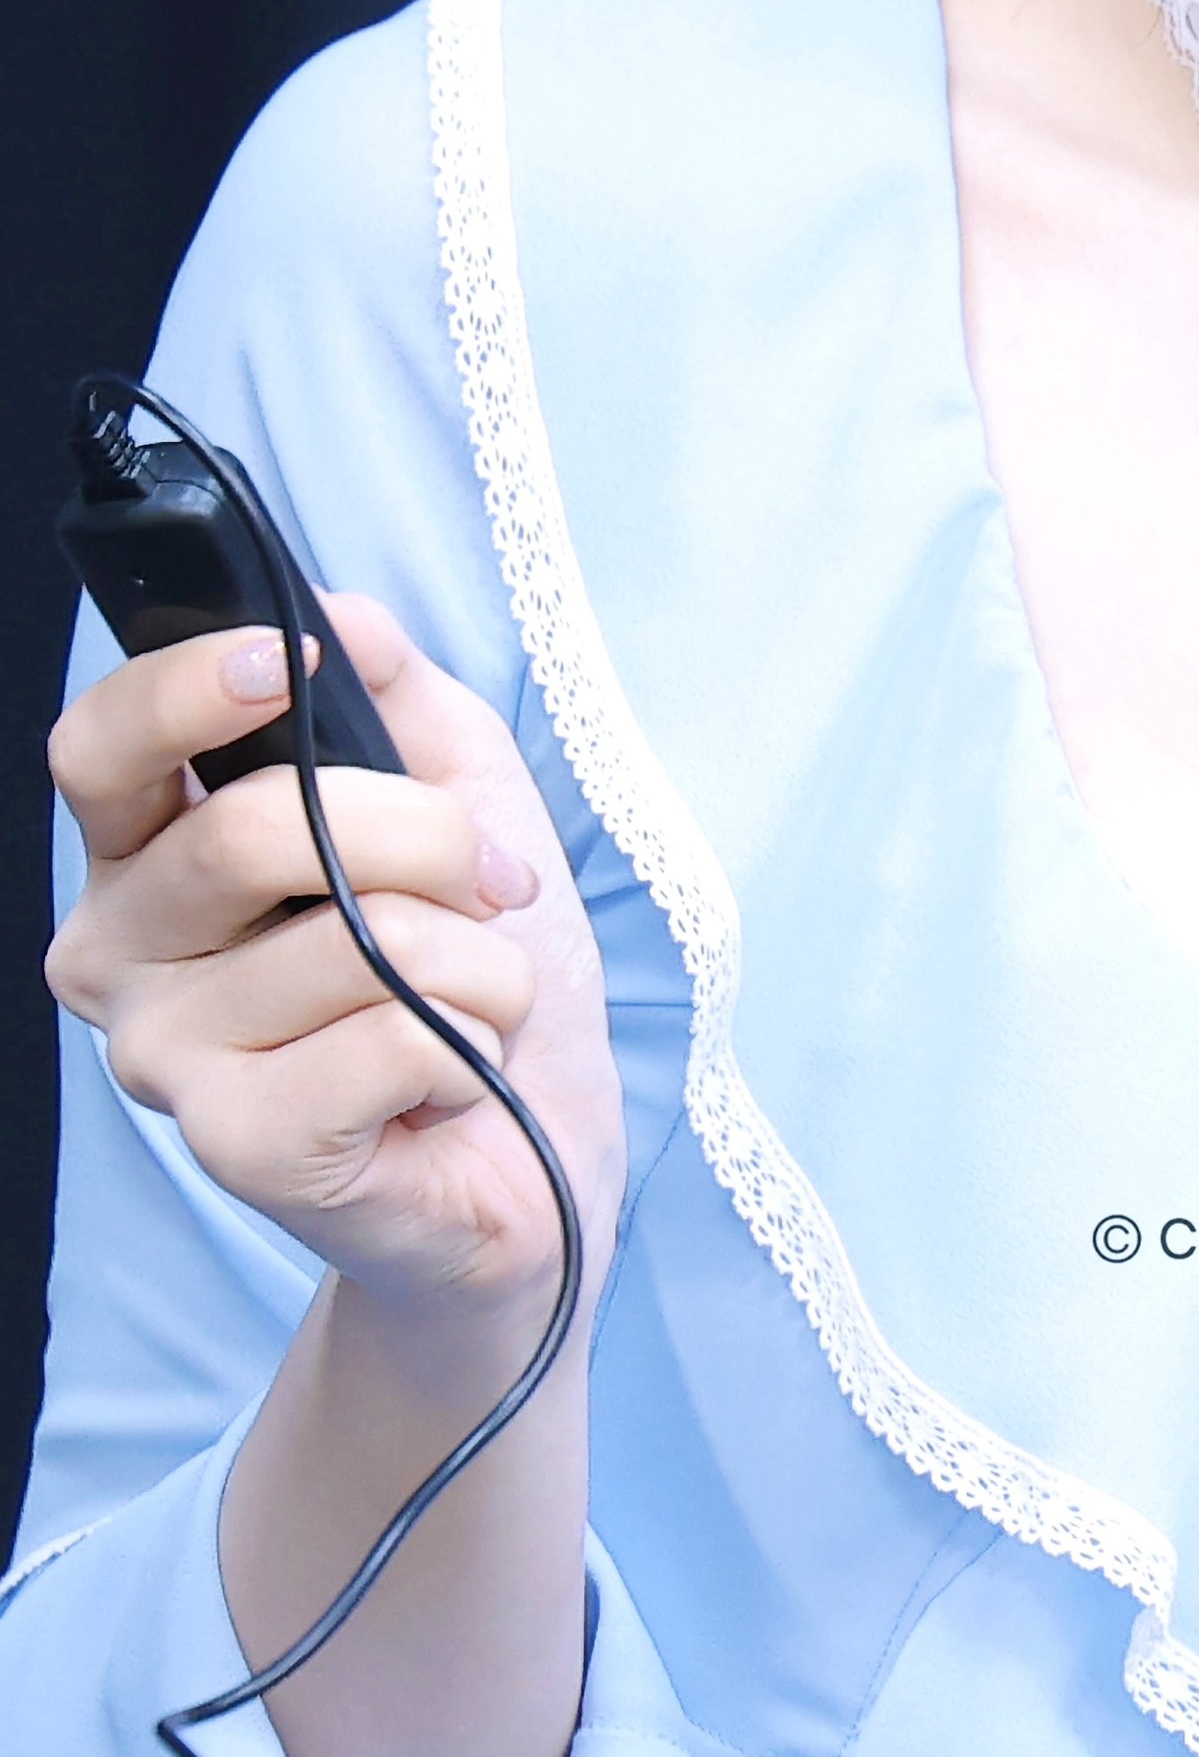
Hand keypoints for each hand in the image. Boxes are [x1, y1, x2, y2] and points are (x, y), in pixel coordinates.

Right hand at [46, 597, 624, 1350]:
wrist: (535, 1140)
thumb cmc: (477, 958)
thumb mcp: (459, 785)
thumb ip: (393, 690)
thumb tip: (337, 612)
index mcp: (152, 857)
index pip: (99, 749)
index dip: (181, 689)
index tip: (284, 654)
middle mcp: (123, 956)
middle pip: (253, 828)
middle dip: (425, 833)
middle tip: (486, 879)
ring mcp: (167, 1063)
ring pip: (355, 936)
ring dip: (475, 952)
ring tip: (474, 996)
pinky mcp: (239, 1151)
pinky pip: (395, 1034)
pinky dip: (474, 1034)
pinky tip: (458, 1074)